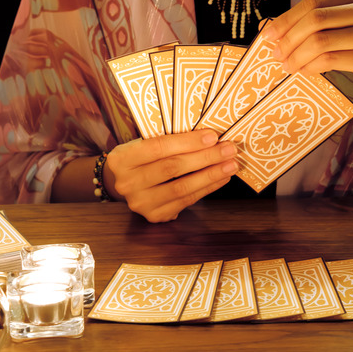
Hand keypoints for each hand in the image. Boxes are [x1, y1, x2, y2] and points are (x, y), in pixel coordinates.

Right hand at [103, 130, 237, 222]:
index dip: (187, 142)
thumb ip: (168, 140)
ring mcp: (140, 202)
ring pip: (181, 187)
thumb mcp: (144, 143)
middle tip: (229, 149)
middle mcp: (127, 183)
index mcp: (122, 159)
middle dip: (205, 157)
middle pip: (172, 168)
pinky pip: (186, 201)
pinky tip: (221, 178)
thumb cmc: (141, 157)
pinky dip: (206, 188)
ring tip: (230, 165)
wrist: (125, 183)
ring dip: (210, 175)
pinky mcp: (155, 215)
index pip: (158, 147)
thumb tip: (208, 136)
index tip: (213, 136)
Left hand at [264, 0, 352, 107]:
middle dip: (289, 37)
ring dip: (297, 55)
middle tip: (275, 53)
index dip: (288, 17)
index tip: (269, 34)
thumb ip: (328, 20)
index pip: (317, 0)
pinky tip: (304, 71)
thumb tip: (279, 29)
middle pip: (317, 18)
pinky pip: (332, 59)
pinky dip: (312, 66)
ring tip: (287, 65)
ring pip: (321, 40)